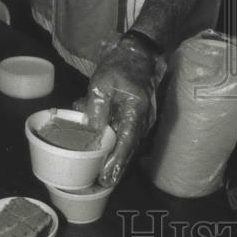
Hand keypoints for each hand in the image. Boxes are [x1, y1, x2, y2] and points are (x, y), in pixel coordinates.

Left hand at [78, 36, 157, 186]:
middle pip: (129, 148)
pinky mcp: (140, 116)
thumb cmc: (119, 65)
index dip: (116, 162)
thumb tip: (91, 131)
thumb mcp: (101, 83)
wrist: (139, 53)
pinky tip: (104, 150)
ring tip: (103, 174)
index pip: (126, 143)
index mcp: (135, 111)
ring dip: (116, 157)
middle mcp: (144, 119)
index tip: (107, 177)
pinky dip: (117, 144)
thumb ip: (96, 108)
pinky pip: (128, 134)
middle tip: (102, 183)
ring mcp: (144, 119)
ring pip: (128, 143)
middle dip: (116, 166)